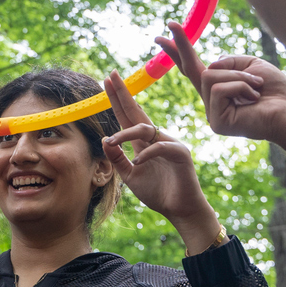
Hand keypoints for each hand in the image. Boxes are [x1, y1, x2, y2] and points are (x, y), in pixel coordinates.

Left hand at [101, 71, 214, 235]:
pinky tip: (138, 162)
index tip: (106, 82)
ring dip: (126, 134)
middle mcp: (156, 138)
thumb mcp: (131, 175)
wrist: (180, 210)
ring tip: (112, 141)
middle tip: (110, 76)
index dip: (117, 100)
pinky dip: (147, 153)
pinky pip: (160, 147)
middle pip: (137, 111)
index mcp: (143, 142)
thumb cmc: (157, 192)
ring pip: (145, 129)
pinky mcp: (180, 154)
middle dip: (123, 94)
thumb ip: (118, 159)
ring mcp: (169, 143)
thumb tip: (105, 139)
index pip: (127, 116)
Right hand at [155, 22, 285, 146]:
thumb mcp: (252, 66)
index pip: (195, 69)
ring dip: (237, 76)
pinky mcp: (217, 122)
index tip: (165, 35)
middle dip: (181, 46)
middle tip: (171, 23)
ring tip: (257, 86)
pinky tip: (253, 98)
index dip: (180, 51)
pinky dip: (240, 87)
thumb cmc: (276, 91)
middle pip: (191, 69)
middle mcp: (213, 101)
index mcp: (220, 88)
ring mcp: (213, 113)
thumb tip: (210, 67)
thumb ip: (229, 63)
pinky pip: (219, 90)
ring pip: (210, 77)